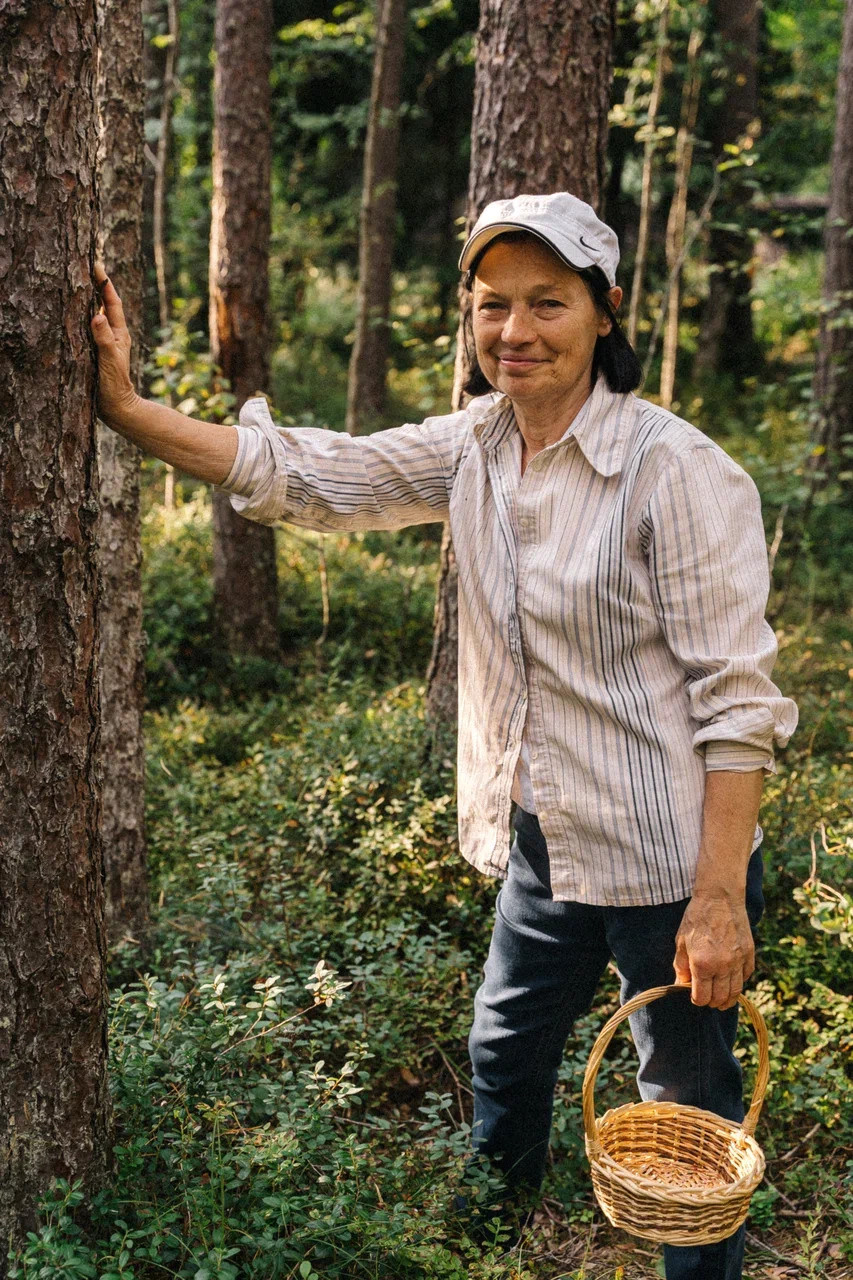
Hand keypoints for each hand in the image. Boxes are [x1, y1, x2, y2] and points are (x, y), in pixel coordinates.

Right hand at [90, 262, 138, 427]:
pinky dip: (84, 316)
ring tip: (81, 282)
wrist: (118, 408)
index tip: (97, 265)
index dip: (104, 284)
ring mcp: (106, 343)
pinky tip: (76, 313)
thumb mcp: (110, 360)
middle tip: (88, 266)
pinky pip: (90, 328)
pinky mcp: (98, 351)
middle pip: (105, 304)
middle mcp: (114, 335)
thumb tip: (96, 315)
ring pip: (97, 315)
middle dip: (97, 285)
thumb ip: (104, 339)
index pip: (111, 303)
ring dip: (90, 298)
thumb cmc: (115, 385)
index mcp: (120, 333)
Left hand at [673, 890, 753, 1010]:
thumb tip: (681, 984)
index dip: (696, 1000)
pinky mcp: (749, 954)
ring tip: (721, 999)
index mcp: (702, 964)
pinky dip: (739, 982)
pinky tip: (731, 980)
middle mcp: (722, 966)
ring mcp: (738, 961)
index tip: (693, 996)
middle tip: (707, 999)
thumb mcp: (681, 942)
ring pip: (736, 991)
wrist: (719, 898)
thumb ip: (681, 966)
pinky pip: (746, 976)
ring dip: (727, 999)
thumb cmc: (696, 918)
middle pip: (720, 998)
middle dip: (712, 1003)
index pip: (702, 997)